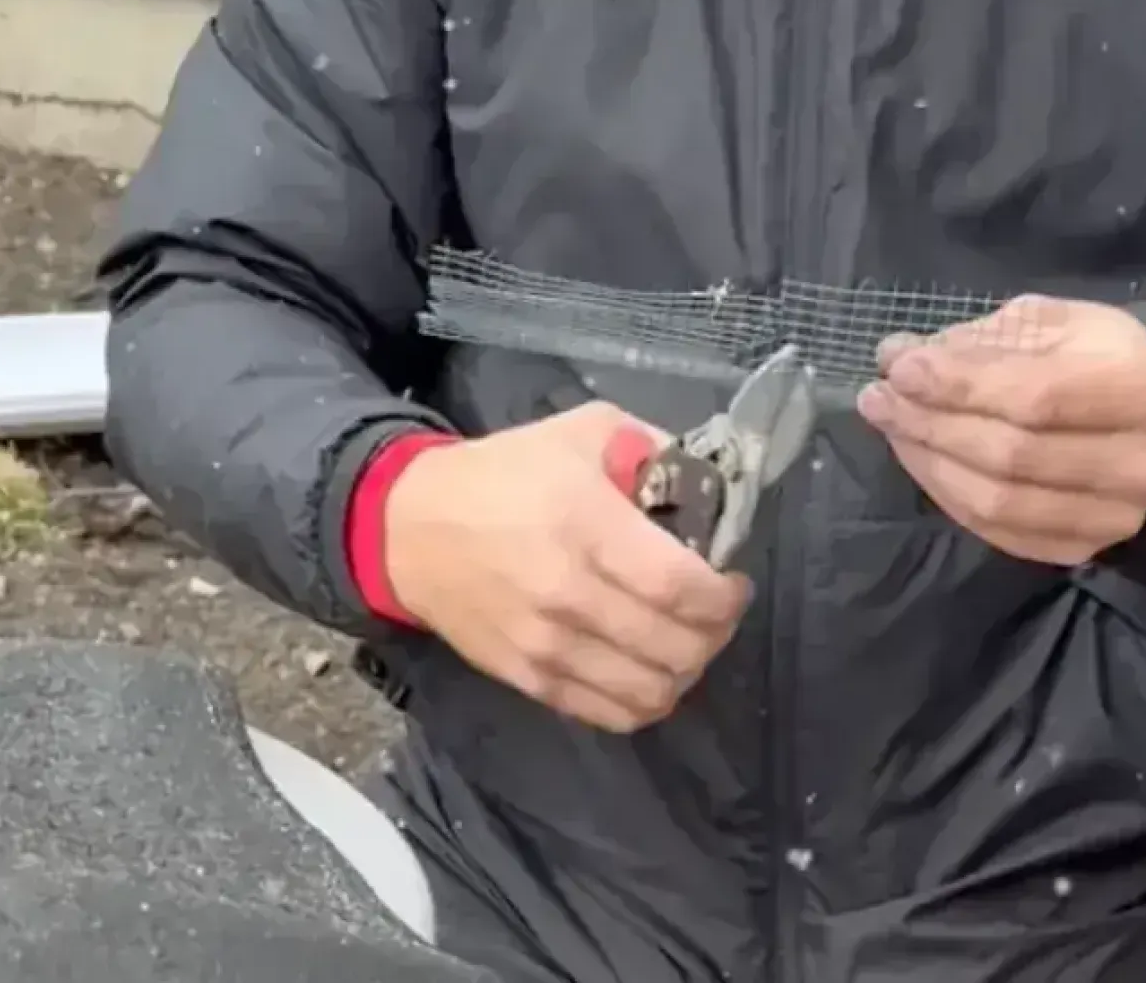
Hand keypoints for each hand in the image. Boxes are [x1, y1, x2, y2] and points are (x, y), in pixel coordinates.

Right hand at [380, 403, 752, 732]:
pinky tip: (648, 670)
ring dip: (685, 672)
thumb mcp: (582, 431)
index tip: (734, 582)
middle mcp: (569, 594)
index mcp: (587, 524)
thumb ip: (649, 448)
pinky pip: (609, 714)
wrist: (410, 529)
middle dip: (715, 634)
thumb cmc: (503, 474)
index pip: (682, 587)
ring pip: (650, 692)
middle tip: (715, 611)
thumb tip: (705, 482)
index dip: (725, 597)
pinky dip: (643, 701)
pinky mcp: (527, 680)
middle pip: (675, 647)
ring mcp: (546, 646)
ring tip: (685, 641)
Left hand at [856, 295, 1145, 565]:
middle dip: (929, 423)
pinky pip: (1003, 533)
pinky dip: (950, 498)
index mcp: (1135, 387)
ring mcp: (1112, 516)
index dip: (958, 385)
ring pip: (1000, 502)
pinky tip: (924, 461)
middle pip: (1010, 454)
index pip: (1034, 396)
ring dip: (929, 463)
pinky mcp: (1086, 549)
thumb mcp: (1060, 324)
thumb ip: (985, 339)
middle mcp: (1133, 463)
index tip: (899, 365)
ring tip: (892, 426)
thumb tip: (904, 356)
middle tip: (878, 397)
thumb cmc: (1106, 359)